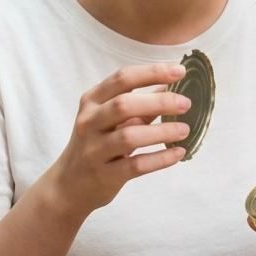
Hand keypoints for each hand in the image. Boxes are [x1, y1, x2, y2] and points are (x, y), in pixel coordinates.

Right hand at [45, 63, 191, 217]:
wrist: (69, 184)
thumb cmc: (97, 143)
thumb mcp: (110, 119)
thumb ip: (139, 104)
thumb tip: (171, 85)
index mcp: (92, 101)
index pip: (122, 78)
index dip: (152, 73)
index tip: (180, 71)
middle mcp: (89, 122)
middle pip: (124, 105)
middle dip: (159, 102)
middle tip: (186, 103)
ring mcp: (94, 150)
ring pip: (129, 137)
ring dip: (162, 132)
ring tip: (184, 130)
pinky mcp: (104, 175)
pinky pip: (136, 165)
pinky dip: (160, 159)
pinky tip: (178, 153)